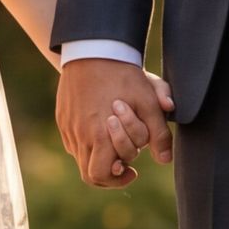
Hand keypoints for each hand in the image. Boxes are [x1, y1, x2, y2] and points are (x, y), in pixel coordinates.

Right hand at [57, 60, 175, 186]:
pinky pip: (74, 143)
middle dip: (110, 173)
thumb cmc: (123, 76)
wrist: (93, 50)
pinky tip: (102, 128)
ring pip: (81, 159)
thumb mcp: (148, 102)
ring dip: (100, 158)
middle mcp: (79, 136)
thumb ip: (159, 133)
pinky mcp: (63, 119)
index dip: (120, 179)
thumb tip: (165, 160)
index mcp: (99, 136)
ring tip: (115, 144)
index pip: (103, 175)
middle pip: (89, 174)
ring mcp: (68, 128)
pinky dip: (89, 144)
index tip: (133, 171)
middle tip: (125, 165)